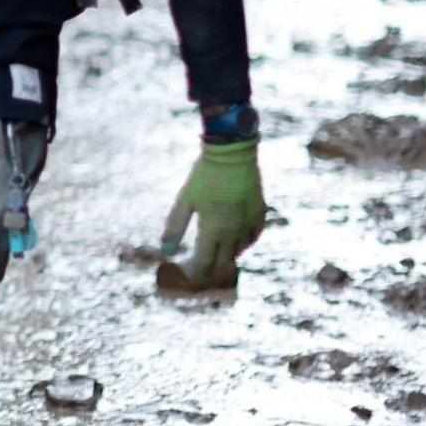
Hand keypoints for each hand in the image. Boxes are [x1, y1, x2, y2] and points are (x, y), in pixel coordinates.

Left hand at [159, 138, 265, 289]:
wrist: (232, 154)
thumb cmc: (204, 176)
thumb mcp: (185, 200)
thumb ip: (175, 226)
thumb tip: (165, 251)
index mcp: (213, 230)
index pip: (204, 263)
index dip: (194, 271)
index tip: (185, 272)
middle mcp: (234, 232)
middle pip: (221, 262)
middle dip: (208, 268)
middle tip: (197, 268)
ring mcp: (249, 223)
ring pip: (238, 252)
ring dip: (224, 258)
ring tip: (213, 257)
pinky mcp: (260, 213)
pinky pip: (253, 238)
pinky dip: (243, 245)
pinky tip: (234, 244)